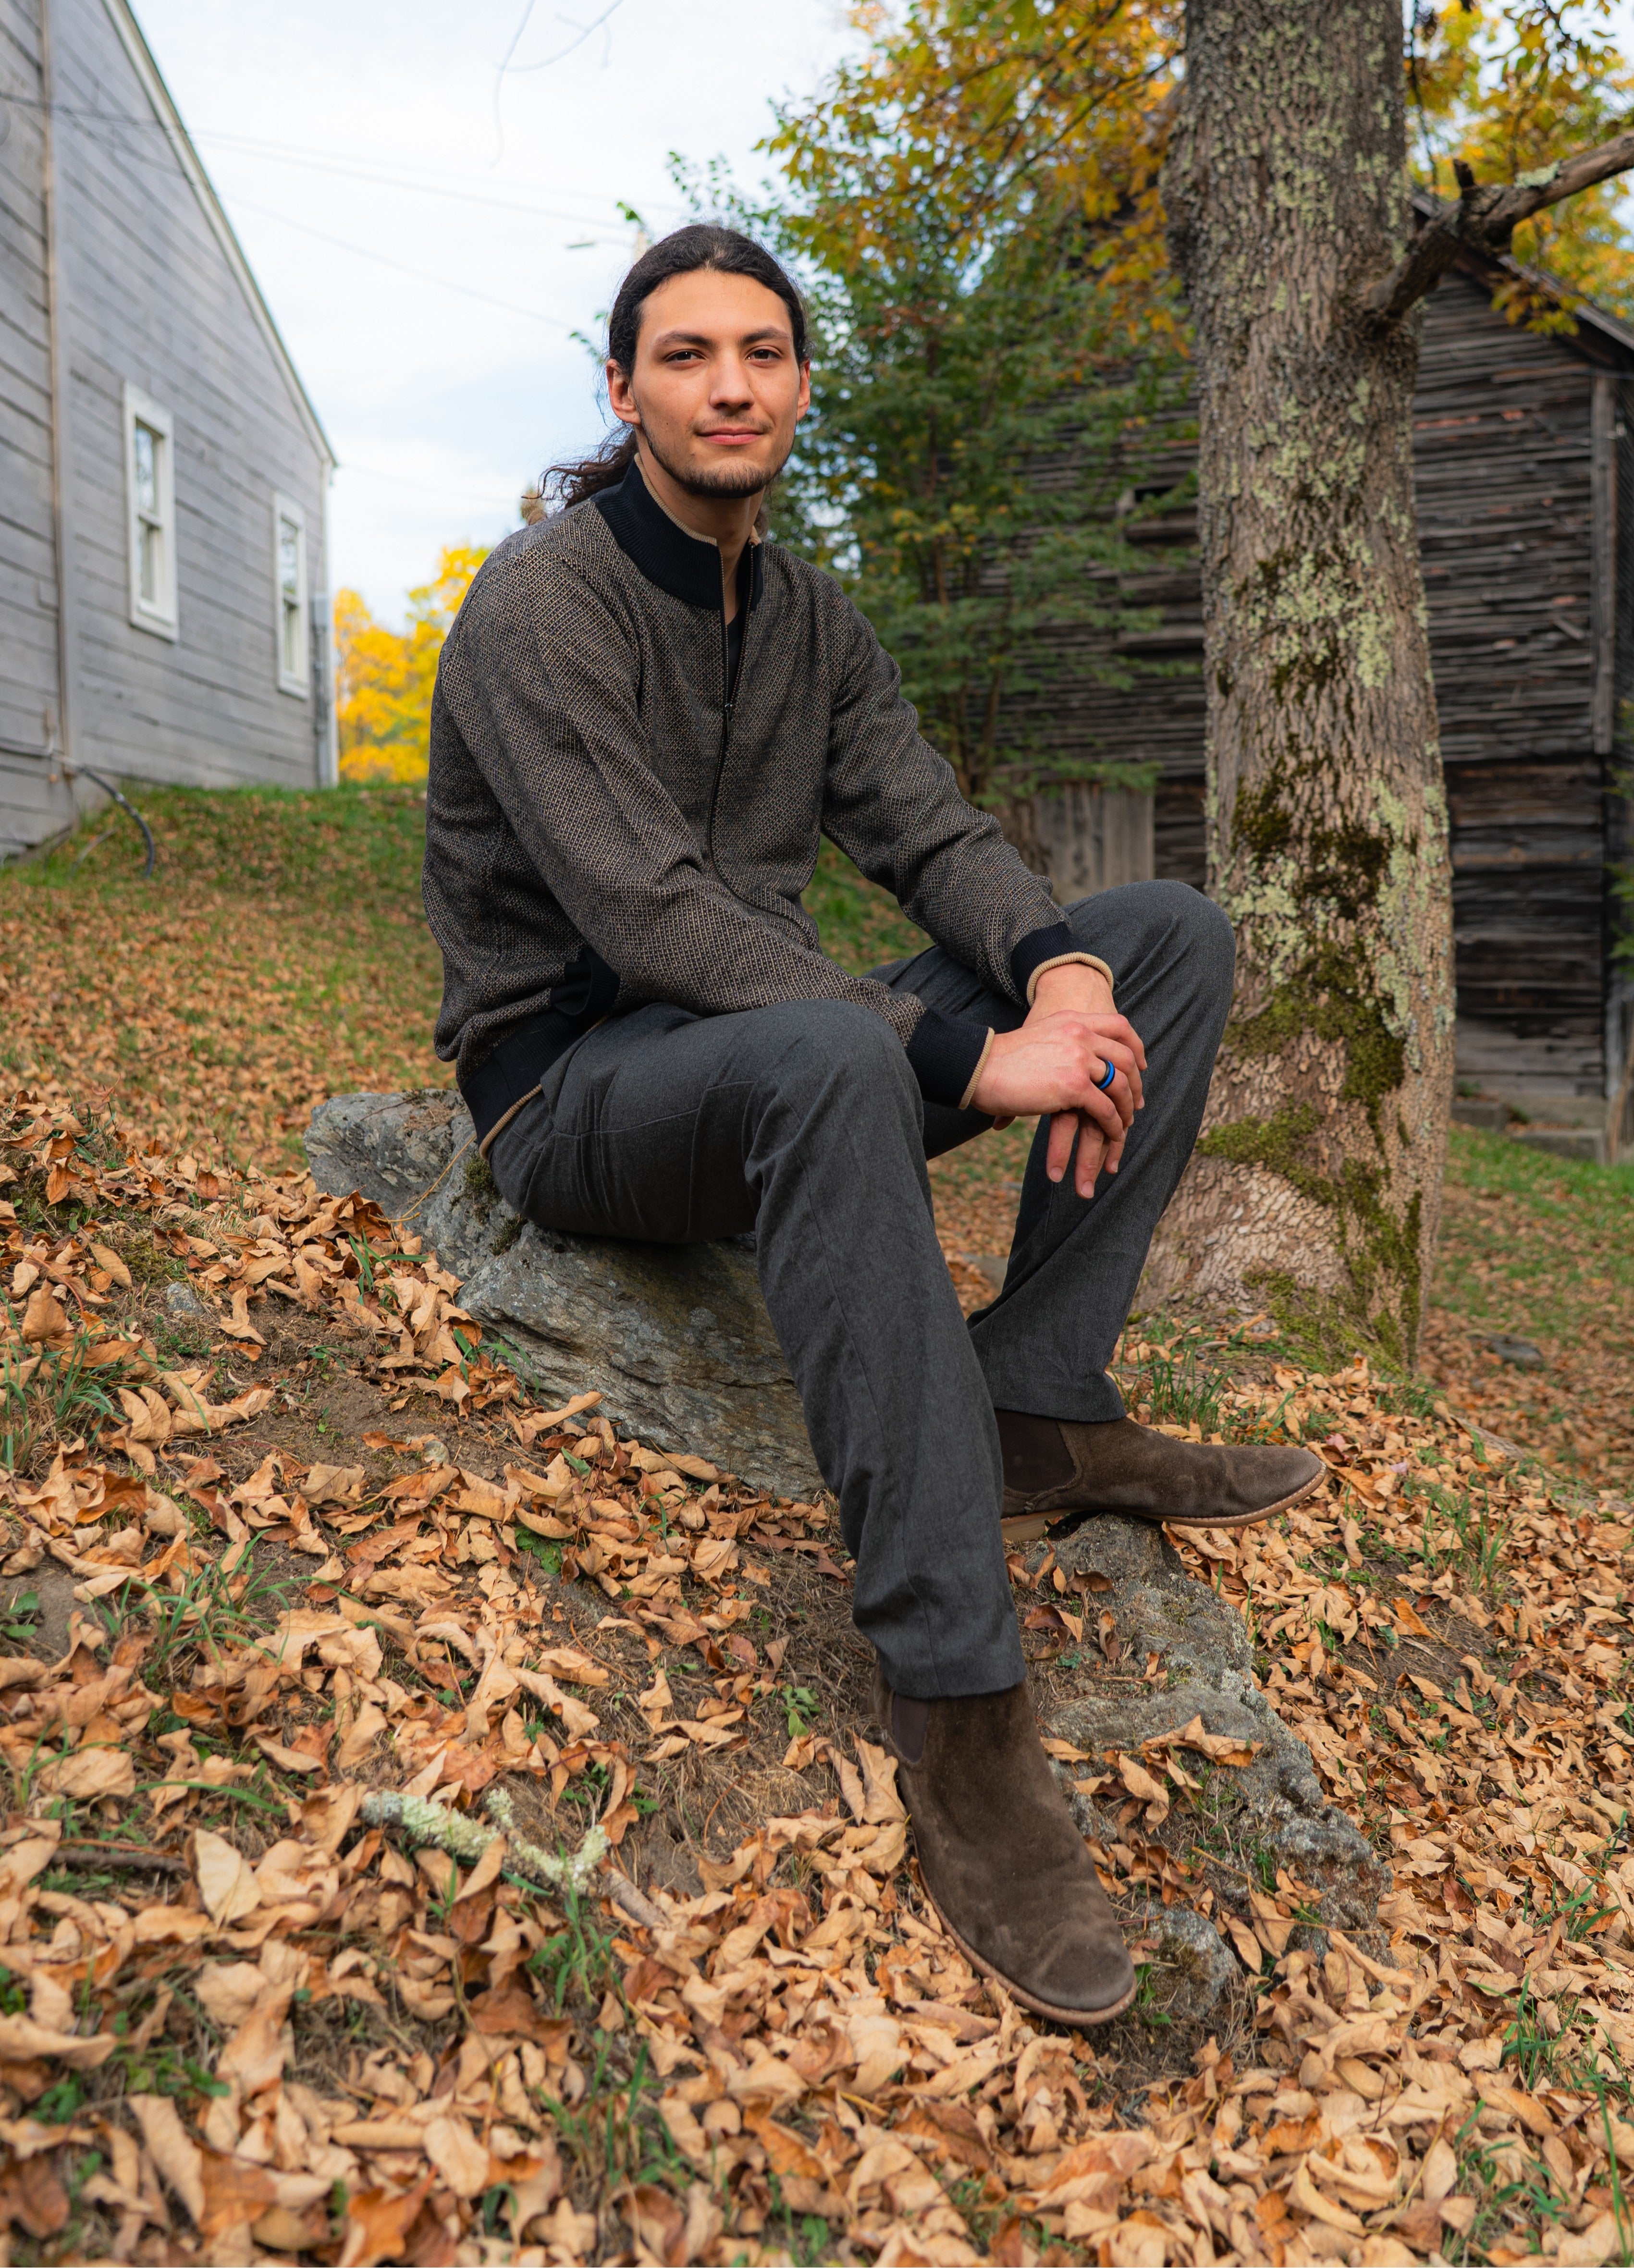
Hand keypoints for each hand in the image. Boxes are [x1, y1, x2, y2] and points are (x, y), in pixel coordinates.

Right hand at [970, 966, 1146, 1199]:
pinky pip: (1106, 1109)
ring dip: (1126, 1108)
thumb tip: (1064, 1060)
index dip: (1135, 1047)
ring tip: (1123, 1125)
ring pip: (1120, 1085)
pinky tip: (1112, 1134)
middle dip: (1135, 1084)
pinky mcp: (1075, 1086)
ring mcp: (1080, 1059)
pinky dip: (1113, 1125)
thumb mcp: (1037, 1036)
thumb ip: (1058, 1041)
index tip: (1140, 1065)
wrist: (979, 1066)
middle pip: (1125, 1058)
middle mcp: (1081, 1034)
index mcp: (1072, 1020)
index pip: (1119, 1026)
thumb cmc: (998, 1058)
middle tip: (1136, 1102)